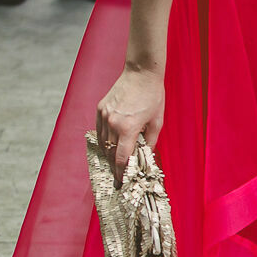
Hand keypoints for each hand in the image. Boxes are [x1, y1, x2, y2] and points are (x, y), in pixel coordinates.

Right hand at [96, 67, 164, 182]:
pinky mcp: (100, 109)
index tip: (121, 182)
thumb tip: (146, 157)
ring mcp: (104, 115)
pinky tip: (110, 145)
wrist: (141, 73)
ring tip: (115, 162)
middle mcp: (112, 123)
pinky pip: (99, 130)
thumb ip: (150, 142)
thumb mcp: (157, 122)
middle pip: (110, 152)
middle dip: (114, 166)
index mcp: (127, 128)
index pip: (121, 158)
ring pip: (102, 142)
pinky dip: (104, 140)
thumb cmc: (153, 97)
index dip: (121, 173)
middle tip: (119, 175)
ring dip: (108, 154)